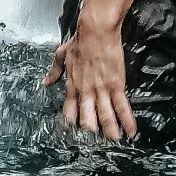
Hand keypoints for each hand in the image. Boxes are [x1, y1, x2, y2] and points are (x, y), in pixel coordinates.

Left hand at [42, 17, 136, 141]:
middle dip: (92, 133)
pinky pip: (122, 107)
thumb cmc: (78, 41)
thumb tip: (45, 83)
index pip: (70, 112)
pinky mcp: (116, 85)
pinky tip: (131, 131)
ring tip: (114, 142)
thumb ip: (54, 72)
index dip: (72, 125)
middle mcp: (85, 92)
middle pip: (87, 119)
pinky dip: (127, 121)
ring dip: (110, 131)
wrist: (96, 31)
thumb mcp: (61, 56)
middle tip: (97, 145)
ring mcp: (101, 90)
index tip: (75, 135)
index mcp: (71, 86)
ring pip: (105, 117)